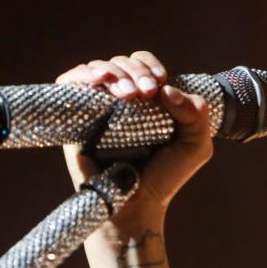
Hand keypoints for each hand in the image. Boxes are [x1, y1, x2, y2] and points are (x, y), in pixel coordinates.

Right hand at [55, 51, 214, 231]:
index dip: (150, 66)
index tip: (159, 85)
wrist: (136, 205)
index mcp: (147, 101)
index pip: (143, 64)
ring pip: (97, 68)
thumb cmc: (165, 177)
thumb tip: (167, 90)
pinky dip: (82, 75)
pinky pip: (69, 82)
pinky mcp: (75, 119)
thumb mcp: (196, 145)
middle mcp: (121, 100)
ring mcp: (97, 108)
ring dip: (114, 73)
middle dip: (135, 71)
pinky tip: (98, 81)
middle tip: (146, 93)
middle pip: (122, 62)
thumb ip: (197, 114)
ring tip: (127, 96)